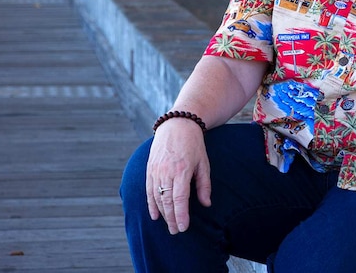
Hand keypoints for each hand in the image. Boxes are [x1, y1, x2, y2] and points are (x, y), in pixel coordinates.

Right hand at [145, 118, 211, 233]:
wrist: (177, 125)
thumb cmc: (193, 144)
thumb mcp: (203, 162)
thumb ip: (204, 184)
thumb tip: (206, 204)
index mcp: (181, 170)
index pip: (179, 198)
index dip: (181, 215)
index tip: (183, 228)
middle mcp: (166, 172)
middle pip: (166, 201)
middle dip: (171, 218)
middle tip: (176, 231)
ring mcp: (155, 171)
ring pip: (156, 197)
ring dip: (162, 214)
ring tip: (169, 226)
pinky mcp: (149, 169)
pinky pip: (148, 190)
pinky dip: (151, 204)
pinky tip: (155, 215)